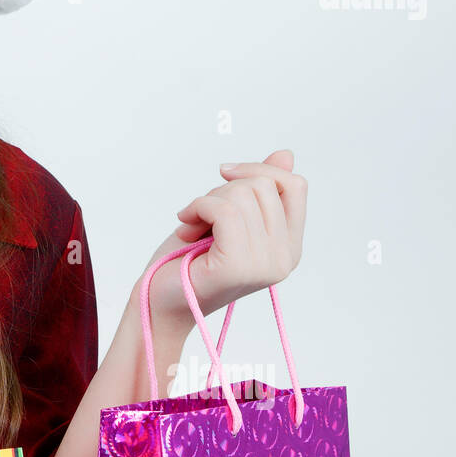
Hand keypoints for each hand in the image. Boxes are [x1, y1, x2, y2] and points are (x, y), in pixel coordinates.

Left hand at [142, 150, 306, 325]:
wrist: (160, 301)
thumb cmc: (189, 260)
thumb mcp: (227, 216)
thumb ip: (259, 190)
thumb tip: (286, 155)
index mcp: (289, 247)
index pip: (294, 186)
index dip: (258, 169)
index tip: (224, 174)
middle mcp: (284, 258)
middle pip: (262, 185)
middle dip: (222, 190)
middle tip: (201, 216)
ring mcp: (263, 265)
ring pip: (240, 195)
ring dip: (205, 202)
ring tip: (192, 225)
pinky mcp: (237, 266)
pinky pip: (223, 211)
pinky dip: (197, 209)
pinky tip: (185, 226)